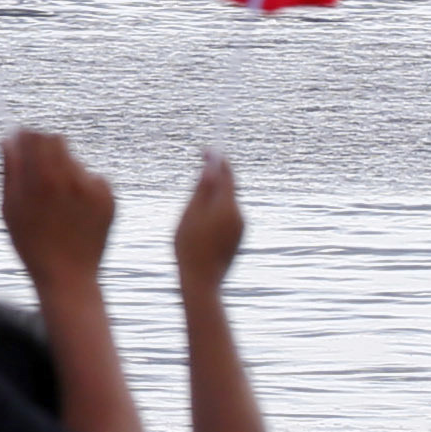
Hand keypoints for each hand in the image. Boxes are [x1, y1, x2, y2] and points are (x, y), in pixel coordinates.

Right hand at [0, 130, 116, 282]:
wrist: (68, 276)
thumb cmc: (32, 245)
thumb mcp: (10, 208)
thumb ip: (10, 171)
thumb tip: (9, 141)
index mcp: (42, 179)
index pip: (35, 136)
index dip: (26, 137)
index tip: (21, 142)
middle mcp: (71, 178)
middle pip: (57, 142)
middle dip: (45, 150)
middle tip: (38, 169)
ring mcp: (93, 188)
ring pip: (75, 162)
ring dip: (64, 172)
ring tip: (57, 203)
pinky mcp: (109, 198)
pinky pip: (93, 179)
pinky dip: (83, 188)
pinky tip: (75, 211)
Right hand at [173, 155, 243, 294]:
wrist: (202, 282)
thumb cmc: (190, 247)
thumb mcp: (190, 213)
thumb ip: (202, 189)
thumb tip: (211, 167)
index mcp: (228, 206)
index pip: (227, 174)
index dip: (217, 159)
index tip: (205, 149)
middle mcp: (239, 215)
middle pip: (229, 187)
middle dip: (216, 175)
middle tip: (200, 165)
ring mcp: (240, 228)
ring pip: (227, 202)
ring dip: (214, 194)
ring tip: (194, 198)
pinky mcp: (237, 238)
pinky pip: (227, 215)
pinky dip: (216, 209)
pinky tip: (200, 220)